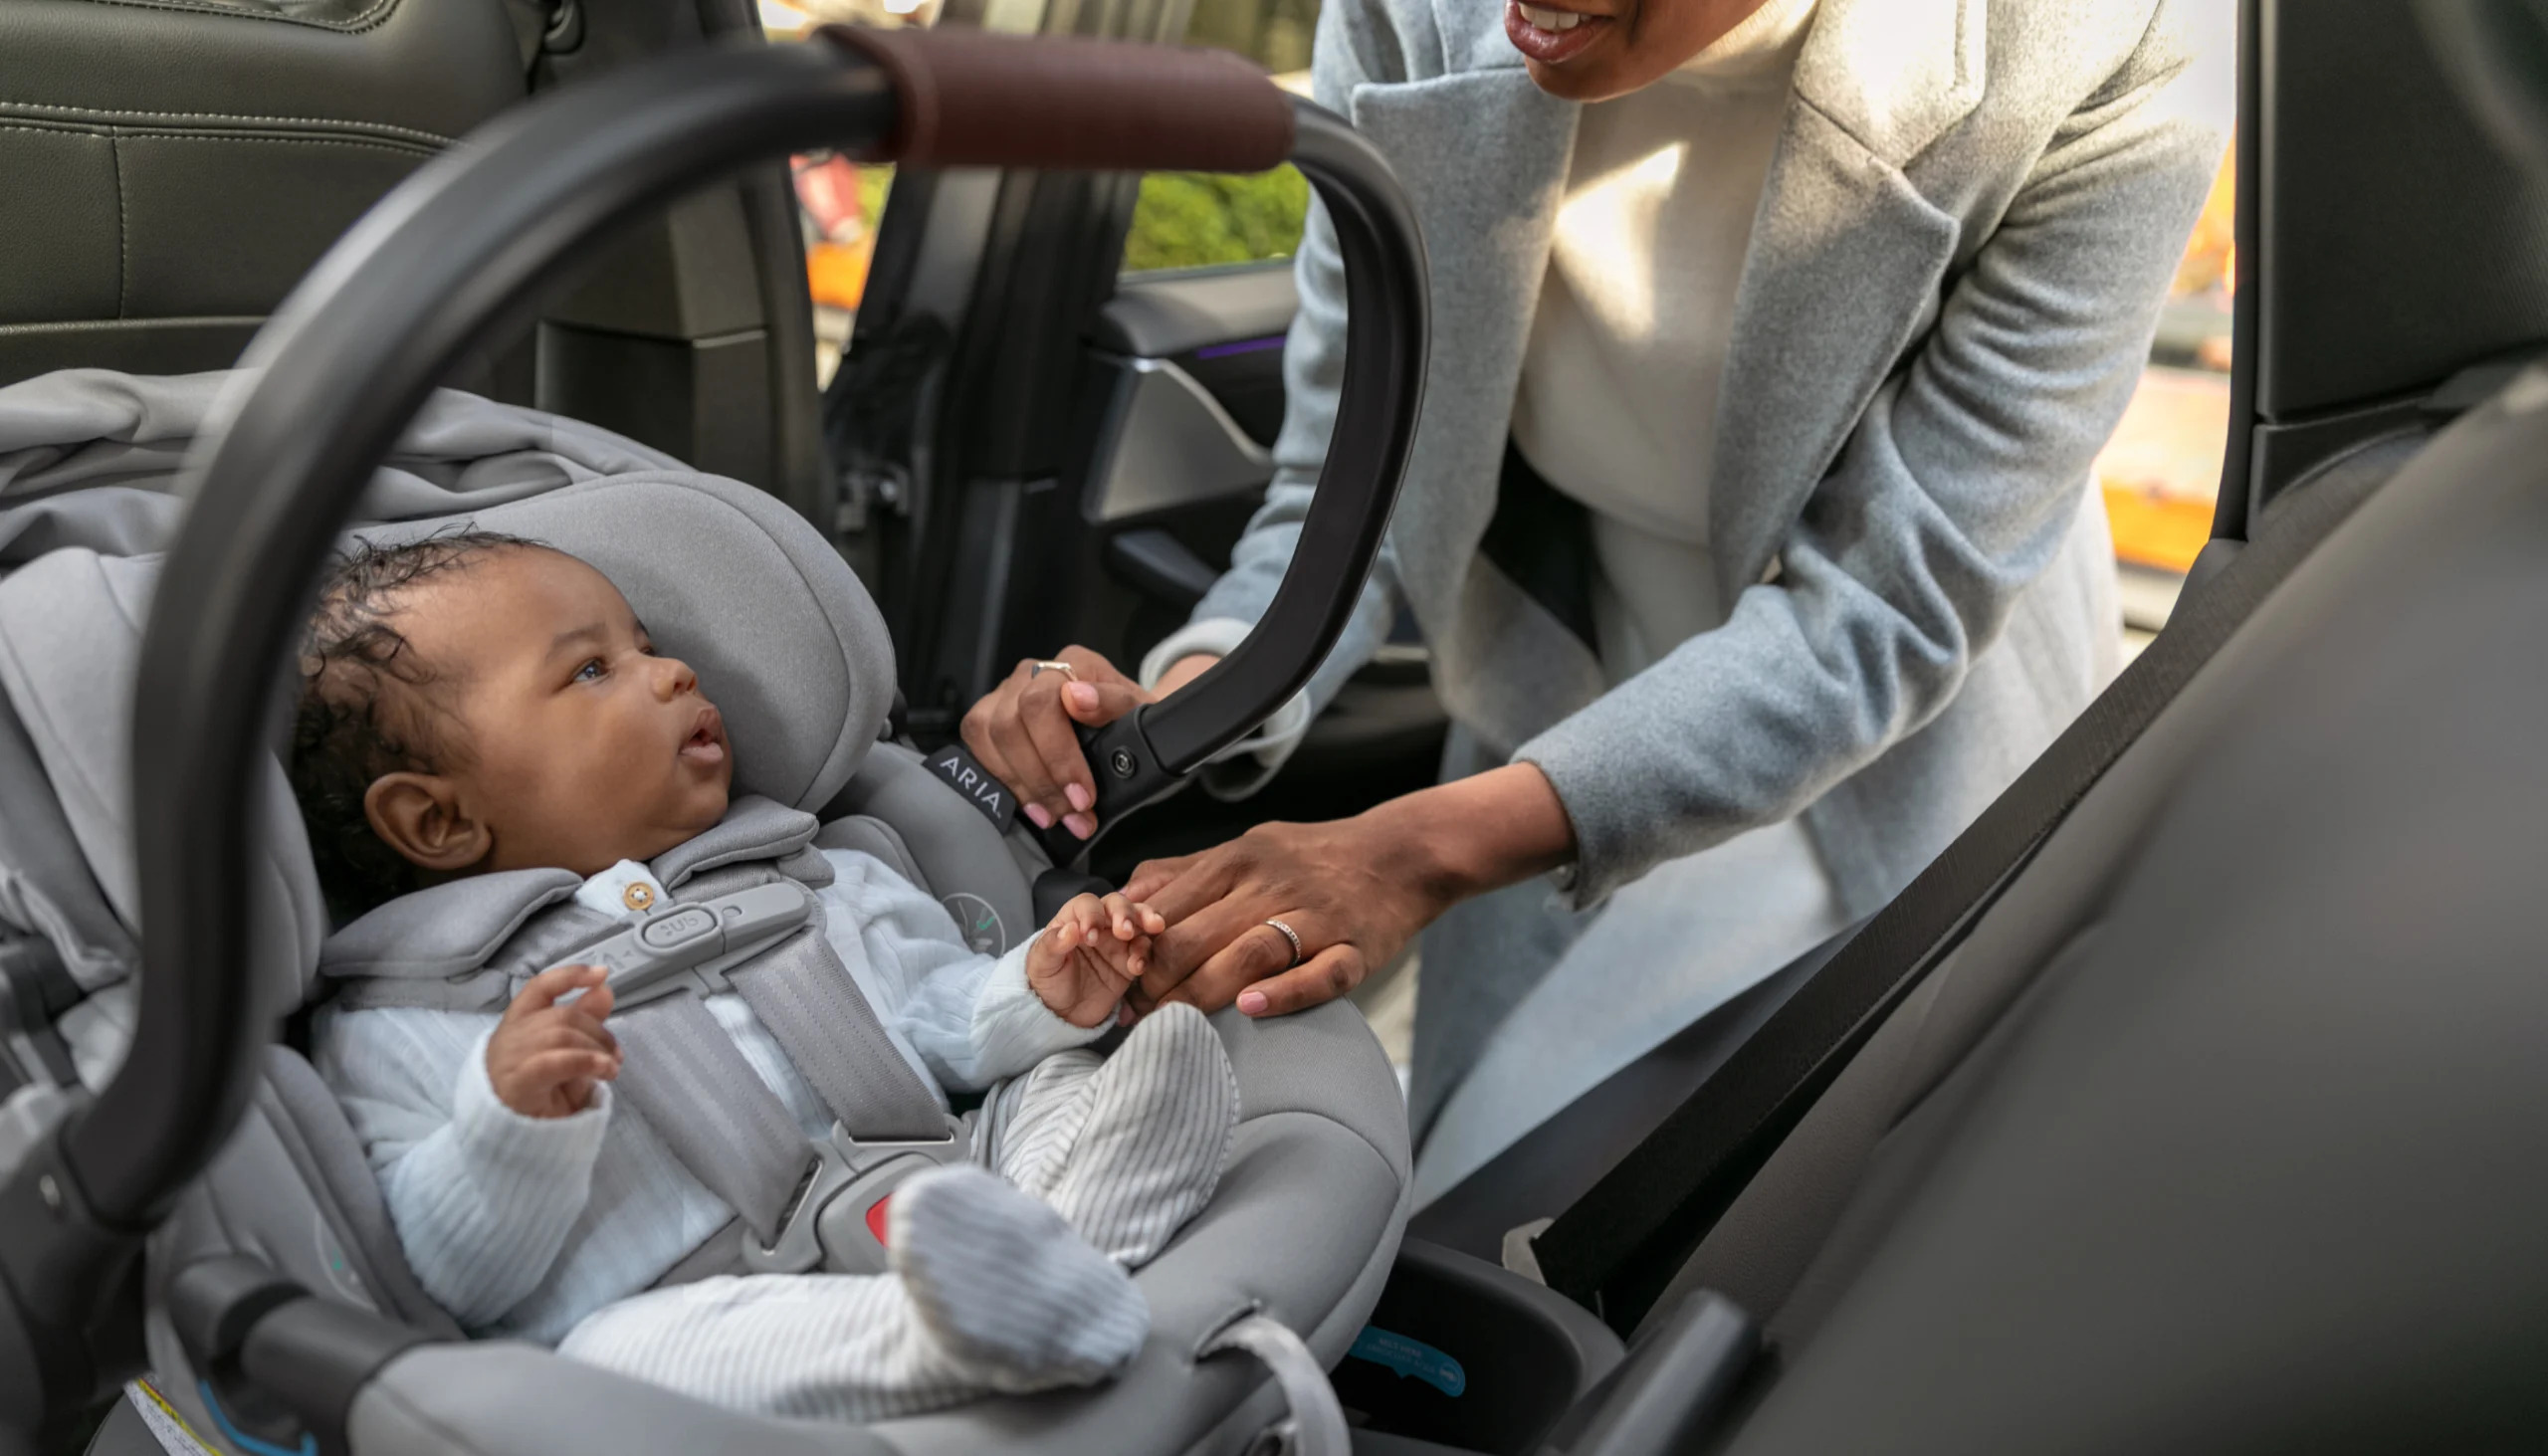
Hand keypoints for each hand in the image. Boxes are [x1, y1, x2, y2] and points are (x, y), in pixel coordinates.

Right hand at [485, 963, 621, 1118]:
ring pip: (560, 1035)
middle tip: (616, 1053)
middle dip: (597, 1030)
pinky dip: (585, 1062)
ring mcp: (508, 1060)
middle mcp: (509, 1036)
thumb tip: (604, 989)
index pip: (539, 988)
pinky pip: (553, 1062)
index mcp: (518, 1023)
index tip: (601, 974)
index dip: (569, 976)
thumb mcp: (568, 1054)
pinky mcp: (516, 1084)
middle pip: (561, 1015)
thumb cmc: (540, 1095)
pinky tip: (604, 1071)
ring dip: (595, 1048)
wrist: (515, 1141)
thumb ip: (584, 1021)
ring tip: (611, 1068)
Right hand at [960, 648, 1218, 838]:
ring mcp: (1005, 695)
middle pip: (1009, 723)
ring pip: (986, 734)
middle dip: (1041, 779)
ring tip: (1055, 817)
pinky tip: (1032, 808)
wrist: (1128, 728)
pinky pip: (977, 748)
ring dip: (1021, 786)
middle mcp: (1032, 673)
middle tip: (1073, 813)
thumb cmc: (1133, 723)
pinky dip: (1003, 783)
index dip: (1057, 754)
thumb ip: (1116, 702)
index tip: (1083, 795)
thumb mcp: (1143, 714)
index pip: (1041, 701)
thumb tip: (1076, 698)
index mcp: (1072, 664)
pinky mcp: (989, 721)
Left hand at [1027, 892, 1166, 1027]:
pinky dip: (1145, 955)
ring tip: (1153, 929)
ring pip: (1137, 921)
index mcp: (1074, 918)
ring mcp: (1117, 942)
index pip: (1087, 905)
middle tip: (1125, 931)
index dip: (1092, 915)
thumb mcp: (1041, 966)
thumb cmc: (1047, 982)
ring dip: (1145, 922)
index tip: (1090, 937)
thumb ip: (1052, 946)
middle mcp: (1099, 925)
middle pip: (1117, 905)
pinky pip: (1143, 951)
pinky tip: (1138, 967)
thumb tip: (1069, 929)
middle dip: (1125, 912)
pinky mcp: (1129, 962)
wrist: (1062, 1014)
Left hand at [1125, 764, 1577, 1018]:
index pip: (1167, 907)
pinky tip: (1251, 1009)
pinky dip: (1283, 991)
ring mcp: (1315, 917)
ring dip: (1200, 993)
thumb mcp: (1246, 846)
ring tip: (1170, 1023)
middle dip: (1154, 982)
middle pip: (1196, 935)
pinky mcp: (1354, 948)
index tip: (1111, 981)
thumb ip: (1184, 872)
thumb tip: (1123, 896)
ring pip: (1246, 953)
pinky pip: (1318, 973)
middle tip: (1132, 1015)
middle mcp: (1271, 884)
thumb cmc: (1313, 857)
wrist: (1399, 853)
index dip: (1131, 949)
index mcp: (1237, 859)